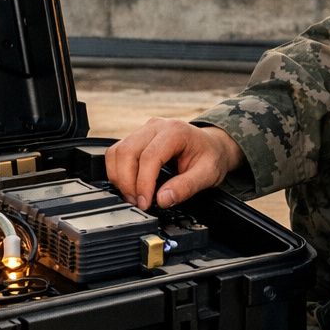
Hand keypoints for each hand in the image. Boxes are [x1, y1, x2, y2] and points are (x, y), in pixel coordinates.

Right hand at [105, 118, 244, 210]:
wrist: (211, 145)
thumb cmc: (210, 157)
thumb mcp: (208, 174)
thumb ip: (186, 187)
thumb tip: (162, 200)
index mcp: (175, 131)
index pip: (149, 156)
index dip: (143, 183)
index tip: (145, 202)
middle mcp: (156, 126)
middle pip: (127, 152)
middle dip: (127, 182)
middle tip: (138, 203)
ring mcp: (144, 130)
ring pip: (117, 151)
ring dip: (119, 177)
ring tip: (132, 196)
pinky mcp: (136, 138)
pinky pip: (117, 152)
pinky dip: (117, 171)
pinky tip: (129, 185)